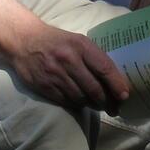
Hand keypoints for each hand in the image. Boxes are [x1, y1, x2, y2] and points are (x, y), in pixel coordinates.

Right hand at [8, 23, 130, 113]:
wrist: (24, 41)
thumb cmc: (57, 41)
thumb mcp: (78, 41)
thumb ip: (94, 57)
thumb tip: (115, 80)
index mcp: (81, 45)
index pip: (104, 68)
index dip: (117, 84)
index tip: (125, 96)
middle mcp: (69, 60)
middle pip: (94, 88)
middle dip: (107, 101)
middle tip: (114, 108)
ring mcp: (56, 75)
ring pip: (81, 98)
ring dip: (92, 104)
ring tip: (98, 105)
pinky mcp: (45, 87)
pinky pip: (67, 102)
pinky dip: (76, 104)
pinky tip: (80, 102)